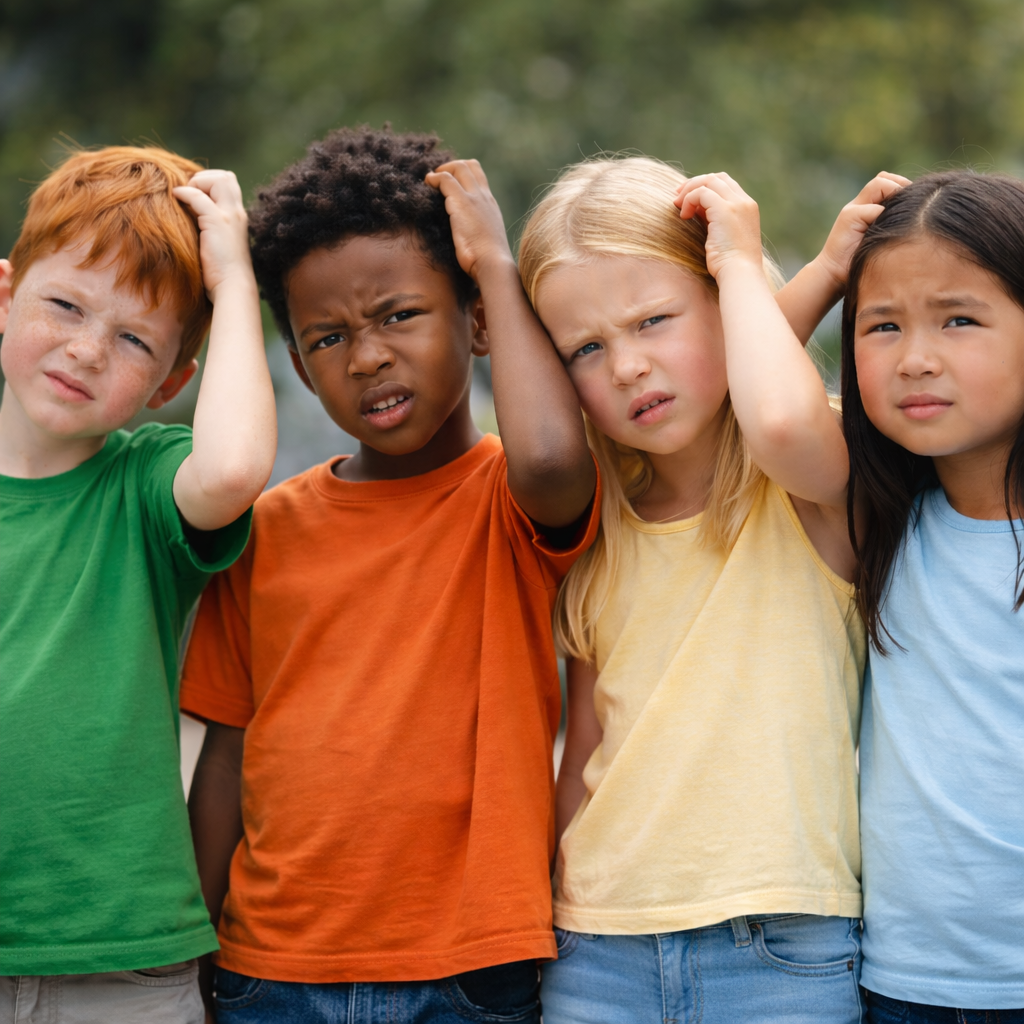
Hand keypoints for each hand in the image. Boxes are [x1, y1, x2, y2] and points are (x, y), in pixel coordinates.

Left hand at [173, 170, 254, 301]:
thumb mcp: (218, 245)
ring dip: (198, 182)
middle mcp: (237, 213)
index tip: (194, 198)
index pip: (229, 185)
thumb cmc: (222, 273)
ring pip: (219, 179)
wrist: (232, 287)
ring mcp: (229, 216)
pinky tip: (175, 198)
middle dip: (204, 178)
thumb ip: (209, 229)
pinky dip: (185, 193)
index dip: (210, 184)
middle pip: (227, 177)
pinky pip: (198, 196)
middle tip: (189, 195)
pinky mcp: (216, 222)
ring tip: (184, 197)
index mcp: (237, 218)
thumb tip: (189, 220)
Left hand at [425, 159, 513, 281]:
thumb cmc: (488, 261)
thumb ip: (478, 233)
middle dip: (451, 168)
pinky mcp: (461, 202)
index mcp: (490, 206)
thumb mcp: (485, 242)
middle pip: (470, 166)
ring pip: (459, 168)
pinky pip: (446, 180)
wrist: (492, 263)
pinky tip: (427, 185)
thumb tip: (472, 242)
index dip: (463, 175)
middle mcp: (484, 197)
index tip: (450, 184)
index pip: (479, 178)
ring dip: (441, 171)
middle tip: (437, 180)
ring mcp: (474, 198)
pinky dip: (434, 179)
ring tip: (430, 182)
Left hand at [673, 173, 763, 279]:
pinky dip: (689, 200)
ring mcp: (736, 204)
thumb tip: (696, 211)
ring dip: (689, 191)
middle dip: (695, 184)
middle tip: (678, 197)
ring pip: (708, 181)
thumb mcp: (724, 237)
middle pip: (717, 178)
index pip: (726, 185)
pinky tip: (684, 216)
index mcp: (748, 208)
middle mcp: (744, 202)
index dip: (706, 188)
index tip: (689, 200)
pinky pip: (701, 193)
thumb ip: (715, 221)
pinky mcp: (724, 210)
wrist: (740, 274)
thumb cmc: (730, 265)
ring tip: (677, 205)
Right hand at [813, 172, 909, 291]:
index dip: (903, 187)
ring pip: (879, 184)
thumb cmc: (860, 264)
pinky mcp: (848, 217)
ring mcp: (852, 209)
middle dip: (901, 185)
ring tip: (902, 211)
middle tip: (914, 201)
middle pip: (884, 178)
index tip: (918, 201)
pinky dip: (882, 214)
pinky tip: (888, 229)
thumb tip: (921, 217)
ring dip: (894, 192)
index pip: (888, 182)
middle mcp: (859, 204)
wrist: (833, 277)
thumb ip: (891, 225)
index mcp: (867, 209)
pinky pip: (873, 208)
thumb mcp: (881, 241)